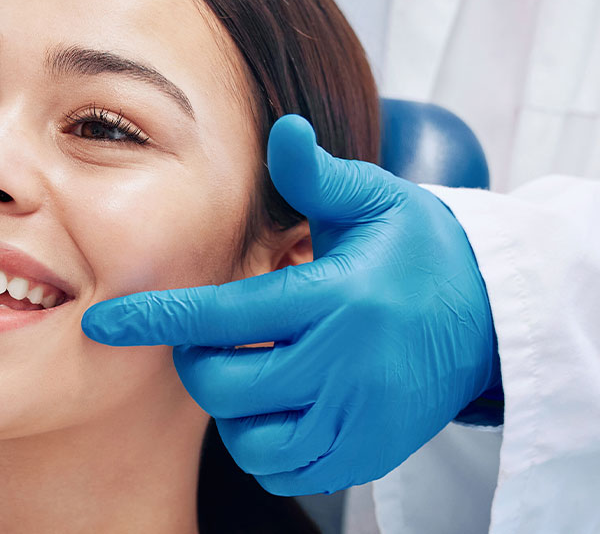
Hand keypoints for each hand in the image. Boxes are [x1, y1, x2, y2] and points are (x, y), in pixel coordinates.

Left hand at [81, 114, 500, 495]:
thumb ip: (317, 175)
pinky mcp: (369, 454)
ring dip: (232, 407)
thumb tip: (282, 129)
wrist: (495, 317)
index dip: (156, 320)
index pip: (224, 316)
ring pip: (250, 438)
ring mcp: (359, 419)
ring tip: (252, 368)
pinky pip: (287, 470)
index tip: (104, 322)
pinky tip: (278, 405)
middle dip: (199, 360)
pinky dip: (265, 445)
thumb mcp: (376, 200)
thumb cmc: (421, 250)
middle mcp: (345, 366)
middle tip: (214, 336)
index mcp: (337, 299)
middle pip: (225, 384)